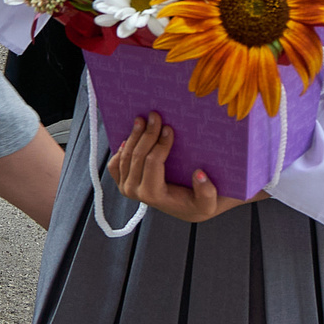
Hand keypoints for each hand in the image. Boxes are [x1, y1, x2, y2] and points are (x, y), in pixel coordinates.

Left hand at [104, 115, 260, 219]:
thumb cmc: (198, 203)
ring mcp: (126, 187)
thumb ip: (207, 193)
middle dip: (147, 134)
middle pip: (136, 156)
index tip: (169, 128)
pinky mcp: (122, 182)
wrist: (186, 207)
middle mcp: (136, 192)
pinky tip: (130, 136)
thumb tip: (199, 174)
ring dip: (133, 135)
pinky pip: (114, 163)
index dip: (160, 144)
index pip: (152, 163)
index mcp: (154, 196)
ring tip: (142, 119)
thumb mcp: (209, 203)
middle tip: (155, 115)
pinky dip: (121, 148)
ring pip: (124, 156)